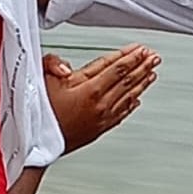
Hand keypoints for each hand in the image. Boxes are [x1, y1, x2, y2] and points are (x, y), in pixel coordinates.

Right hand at [43, 45, 159, 152]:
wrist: (38, 144)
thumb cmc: (39, 113)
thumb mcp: (40, 80)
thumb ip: (52, 64)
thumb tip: (67, 66)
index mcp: (88, 89)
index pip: (116, 68)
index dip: (130, 56)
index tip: (140, 49)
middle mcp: (99, 104)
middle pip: (127, 80)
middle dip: (142, 66)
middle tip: (153, 56)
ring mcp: (102, 117)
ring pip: (129, 96)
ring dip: (142, 82)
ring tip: (152, 72)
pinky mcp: (100, 129)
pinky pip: (122, 113)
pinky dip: (132, 104)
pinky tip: (137, 99)